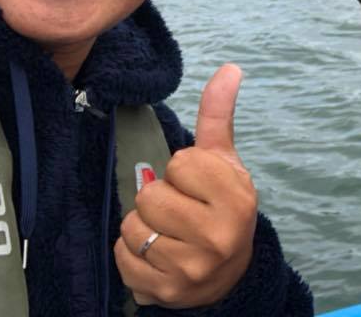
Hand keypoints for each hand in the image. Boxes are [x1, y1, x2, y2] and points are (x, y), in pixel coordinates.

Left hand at [115, 65, 256, 307]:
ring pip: (133, 227)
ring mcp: (191, 268)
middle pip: (151, 195)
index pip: (180, 163)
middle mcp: (218, 236)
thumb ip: (218, 115)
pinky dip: (132, 255)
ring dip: (142, 226)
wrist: (230, 275)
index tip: (198, 186)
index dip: (183, 171)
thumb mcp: (224, 161)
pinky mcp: (165, 292)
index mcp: (237, 199)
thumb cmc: (223, 207)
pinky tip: (157, 255)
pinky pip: (122, 258)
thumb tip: (230, 67)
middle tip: (181, 211)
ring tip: (167, 233)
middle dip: (160, 198)